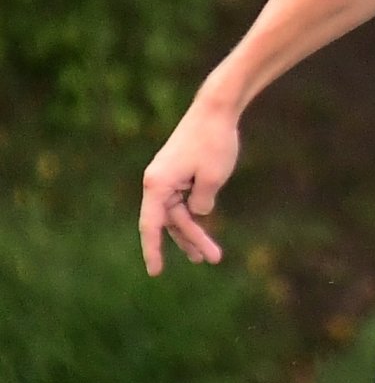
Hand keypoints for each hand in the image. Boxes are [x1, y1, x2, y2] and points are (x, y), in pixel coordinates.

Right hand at [139, 98, 240, 273]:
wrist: (215, 110)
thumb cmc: (213, 142)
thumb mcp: (212, 179)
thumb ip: (201, 204)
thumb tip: (197, 213)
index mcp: (157, 185)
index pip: (151, 226)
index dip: (152, 251)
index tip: (155, 272)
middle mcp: (156, 182)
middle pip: (170, 221)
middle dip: (191, 241)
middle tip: (213, 259)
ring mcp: (167, 178)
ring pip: (177, 214)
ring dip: (194, 232)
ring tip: (209, 256)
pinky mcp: (178, 173)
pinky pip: (182, 202)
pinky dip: (193, 216)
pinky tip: (202, 230)